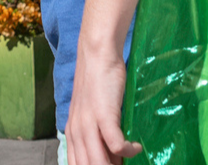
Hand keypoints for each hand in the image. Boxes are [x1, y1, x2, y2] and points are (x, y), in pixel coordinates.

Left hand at [65, 41, 141, 164]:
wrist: (98, 54)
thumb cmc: (100, 82)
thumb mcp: (94, 114)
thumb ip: (99, 136)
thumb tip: (116, 158)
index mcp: (71, 133)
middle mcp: (76, 132)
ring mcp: (88, 124)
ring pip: (99, 163)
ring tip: (130, 164)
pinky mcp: (104, 115)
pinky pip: (117, 145)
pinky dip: (129, 151)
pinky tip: (136, 147)